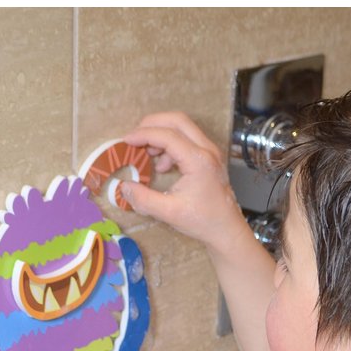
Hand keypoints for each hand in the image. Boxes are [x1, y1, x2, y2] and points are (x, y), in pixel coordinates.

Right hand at [121, 112, 247, 253]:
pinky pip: (188, 139)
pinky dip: (171, 145)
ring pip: (184, 128)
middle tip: (135, 137)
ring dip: (162, 134)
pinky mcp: (210, 158)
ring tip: (148, 154)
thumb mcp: (169, 213)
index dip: (144, 135)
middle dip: (153, 124)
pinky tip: (163, 166)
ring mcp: (211, 152)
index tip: (126, 141)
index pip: (167, 135)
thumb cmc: (203, 221)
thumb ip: (144, 199)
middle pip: (178, 120)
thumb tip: (123, 187)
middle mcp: (207, 150)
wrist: (227, 230)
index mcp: (198, 161)